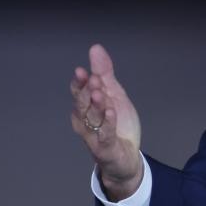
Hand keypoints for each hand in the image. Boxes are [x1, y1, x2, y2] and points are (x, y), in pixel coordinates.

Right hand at [70, 44, 142, 201]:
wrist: (126, 157)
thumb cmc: (117, 125)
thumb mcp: (114, 94)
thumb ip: (104, 73)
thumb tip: (95, 48)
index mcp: (87, 107)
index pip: (79, 93)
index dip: (79, 82)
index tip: (82, 70)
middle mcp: (85, 121)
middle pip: (82, 105)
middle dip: (85, 91)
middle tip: (92, 78)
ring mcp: (94, 136)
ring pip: (91, 119)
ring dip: (95, 106)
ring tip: (99, 93)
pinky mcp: (105, 148)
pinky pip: (105, 134)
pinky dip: (108, 123)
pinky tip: (111, 111)